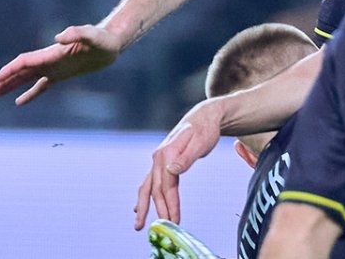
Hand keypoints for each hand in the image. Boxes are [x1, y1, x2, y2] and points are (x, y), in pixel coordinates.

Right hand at [0, 24, 121, 103]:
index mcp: (53, 53)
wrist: (112, 43)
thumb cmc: (103, 38)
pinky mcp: (63, 74)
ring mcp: (55, 67)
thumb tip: (59, 37)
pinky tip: (19, 102)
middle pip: (22, 71)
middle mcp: (50, 60)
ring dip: (12, 85)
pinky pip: (42, 86)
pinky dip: (30, 93)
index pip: (26, 62)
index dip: (11, 69)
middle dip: (6, 80)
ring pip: (28, 78)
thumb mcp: (93, 36)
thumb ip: (77, 34)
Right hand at [134, 101, 222, 229]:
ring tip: (139, 224)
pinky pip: (150, 181)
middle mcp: (158, 157)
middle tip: (159, 228)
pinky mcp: (163, 161)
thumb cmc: (205, 129)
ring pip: (148, 187)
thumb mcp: (200, 142)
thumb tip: (172, 171)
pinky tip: (139, 206)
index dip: (170, 204)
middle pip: (155, 189)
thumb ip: (186, 157)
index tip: (174, 220)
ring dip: (144, 206)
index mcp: (166, 153)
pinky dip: (145, 195)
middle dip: (158, 209)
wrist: (204, 116)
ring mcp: (158, 160)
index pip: (166, 185)